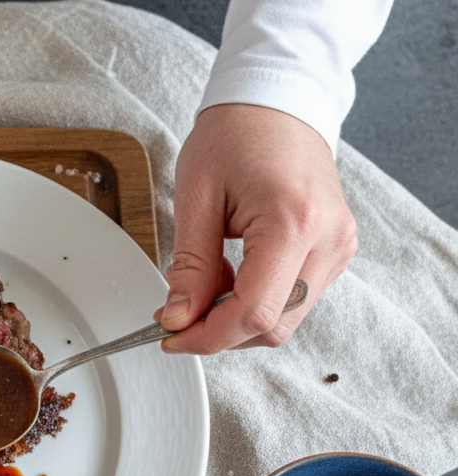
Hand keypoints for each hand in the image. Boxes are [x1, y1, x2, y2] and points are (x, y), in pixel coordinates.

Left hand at [157, 103, 357, 353]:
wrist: (277, 103)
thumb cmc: (237, 134)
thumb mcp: (196, 196)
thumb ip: (190, 265)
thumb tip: (179, 317)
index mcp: (295, 222)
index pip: (254, 313)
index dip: (208, 336)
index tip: (171, 336)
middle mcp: (329, 240)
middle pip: (274, 327)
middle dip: (221, 332)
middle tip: (178, 315)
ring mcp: (339, 247)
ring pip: (286, 319)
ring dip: (238, 318)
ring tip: (205, 283)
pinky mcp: (336, 250)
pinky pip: (295, 299)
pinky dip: (257, 301)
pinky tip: (231, 276)